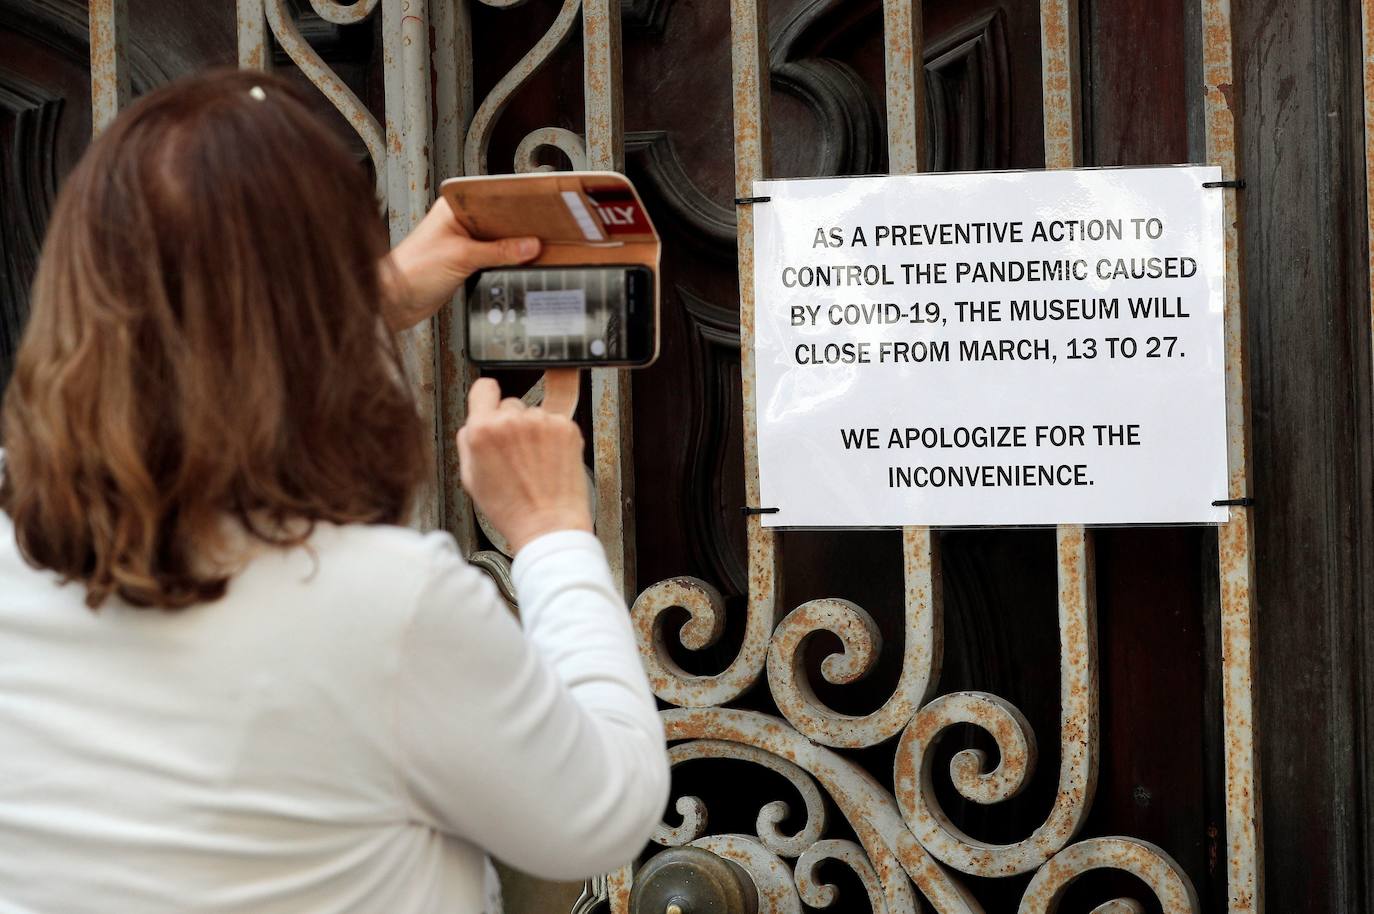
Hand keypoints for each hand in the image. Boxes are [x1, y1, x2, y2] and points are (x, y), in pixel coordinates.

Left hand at [385, 198, 540, 330]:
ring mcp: (463, 242)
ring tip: (537, 246)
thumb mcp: (462, 256)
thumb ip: (499, 252)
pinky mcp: (466, 262)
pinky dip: (506, 261)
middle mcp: (459, 220)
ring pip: (497, 240)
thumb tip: (530, 246)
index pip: (492, 198)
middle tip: (545, 230)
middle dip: (519, 227)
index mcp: (453, 206)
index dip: (516, 204)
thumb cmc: (412, 270)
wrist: (396, 301)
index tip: (540, 210)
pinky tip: (520, 262)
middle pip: (498, 219)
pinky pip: (493, 257)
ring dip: (513, 246)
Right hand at [456, 377, 591, 553]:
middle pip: (509, 404)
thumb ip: (468, 441)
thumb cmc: (511, 509)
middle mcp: (513, 420)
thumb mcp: (471, 478)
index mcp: (483, 429)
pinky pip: (555, 422)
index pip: (484, 387)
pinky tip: (549, 461)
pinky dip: (553, 437)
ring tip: (534, 464)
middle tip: (514, 454)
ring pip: (533, 414)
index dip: (486, 398)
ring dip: (533, 431)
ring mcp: (542, 422)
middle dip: (510, 424)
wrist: (548, 525)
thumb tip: (473, 423)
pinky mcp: (567, 427)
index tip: (490, 404)